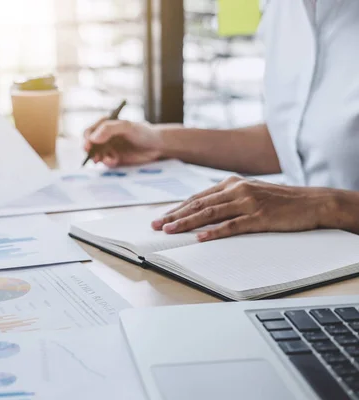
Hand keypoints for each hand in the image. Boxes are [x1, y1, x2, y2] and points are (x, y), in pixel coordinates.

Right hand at [83, 118, 178, 166]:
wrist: (157, 146)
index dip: (86, 138)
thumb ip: (109, 129)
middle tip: (93, 156)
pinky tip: (114, 161)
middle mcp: (105, 136)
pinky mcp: (114, 158)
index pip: (90, 131)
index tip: (88, 145)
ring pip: (96, 154)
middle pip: (89, 144)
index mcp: (106, 125)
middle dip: (89, 150)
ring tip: (106, 159)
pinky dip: (107, 162)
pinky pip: (105, 162)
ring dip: (97, 157)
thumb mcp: (127, 126)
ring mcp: (109, 148)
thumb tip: (92, 138)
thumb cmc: (143, 132)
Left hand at [151, 177, 335, 241]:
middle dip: (174, 216)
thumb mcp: (250, 193)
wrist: (313, 201)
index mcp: (232, 183)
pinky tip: (201, 238)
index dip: (177, 208)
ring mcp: (248, 202)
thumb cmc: (280, 201)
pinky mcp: (260, 216)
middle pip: (198, 204)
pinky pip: (232, 225)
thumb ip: (228, 199)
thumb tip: (203, 212)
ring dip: (187, 223)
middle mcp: (236, 189)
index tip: (161, 218)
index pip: (197, 198)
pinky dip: (215, 232)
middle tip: (156, 226)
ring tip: (170, 231)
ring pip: (210, 214)